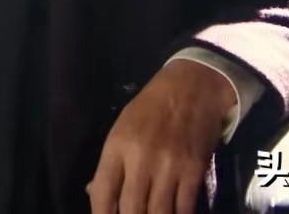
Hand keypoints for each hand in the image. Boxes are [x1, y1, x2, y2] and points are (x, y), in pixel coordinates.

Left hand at [85, 58, 235, 213]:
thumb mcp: (122, 127)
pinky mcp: (194, 171)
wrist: (192, 87)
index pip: (103, 193)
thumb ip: (110, 163)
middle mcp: (141, 159)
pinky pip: (184, 208)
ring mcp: (170, 166)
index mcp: (117, 146)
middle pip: (131, 209)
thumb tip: (94, 193)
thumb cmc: (151, 107)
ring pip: (159, 213)